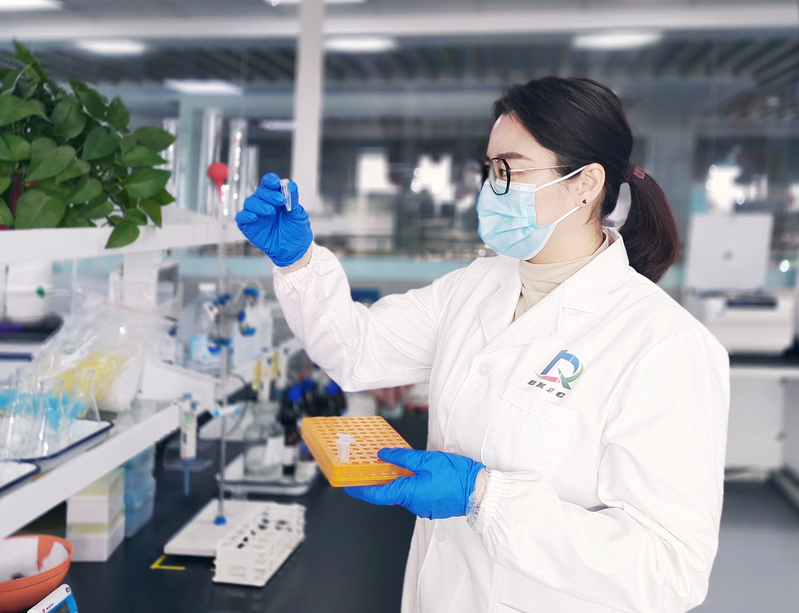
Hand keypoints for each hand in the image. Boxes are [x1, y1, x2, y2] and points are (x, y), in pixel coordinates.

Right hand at [235, 172, 312, 266]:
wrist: (295, 251)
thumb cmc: (296, 231)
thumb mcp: (298, 214)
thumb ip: (293, 200)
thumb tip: (291, 185)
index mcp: (275, 197)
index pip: (269, 184)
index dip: (270, 181)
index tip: (275, 182)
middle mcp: (264, 203)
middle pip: (260, 192)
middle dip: (269, 194)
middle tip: (280, 201)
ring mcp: (255, 214)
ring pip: (249, 202)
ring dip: (259, 204)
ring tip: (271, 211)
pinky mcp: (248, 226)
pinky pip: (241, 218)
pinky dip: (246, 215)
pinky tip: (254, 217)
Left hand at [344, 448, 484, 519]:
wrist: (481, 492)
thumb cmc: (457, 476)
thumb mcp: (427, 460)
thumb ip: (402, 459)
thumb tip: (383, 456)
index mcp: (409, 493)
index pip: (377, 495)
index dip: (360, 491)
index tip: (347, 487)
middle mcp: (414, 504)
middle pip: (391, 492)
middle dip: (382, 480)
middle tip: (373, 466)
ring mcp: (424, 507)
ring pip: (405, 492)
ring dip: (400, 480)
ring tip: (400, 464)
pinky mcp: (433, 506)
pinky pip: (417, 495)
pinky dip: (412, 484)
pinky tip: (417, 473)